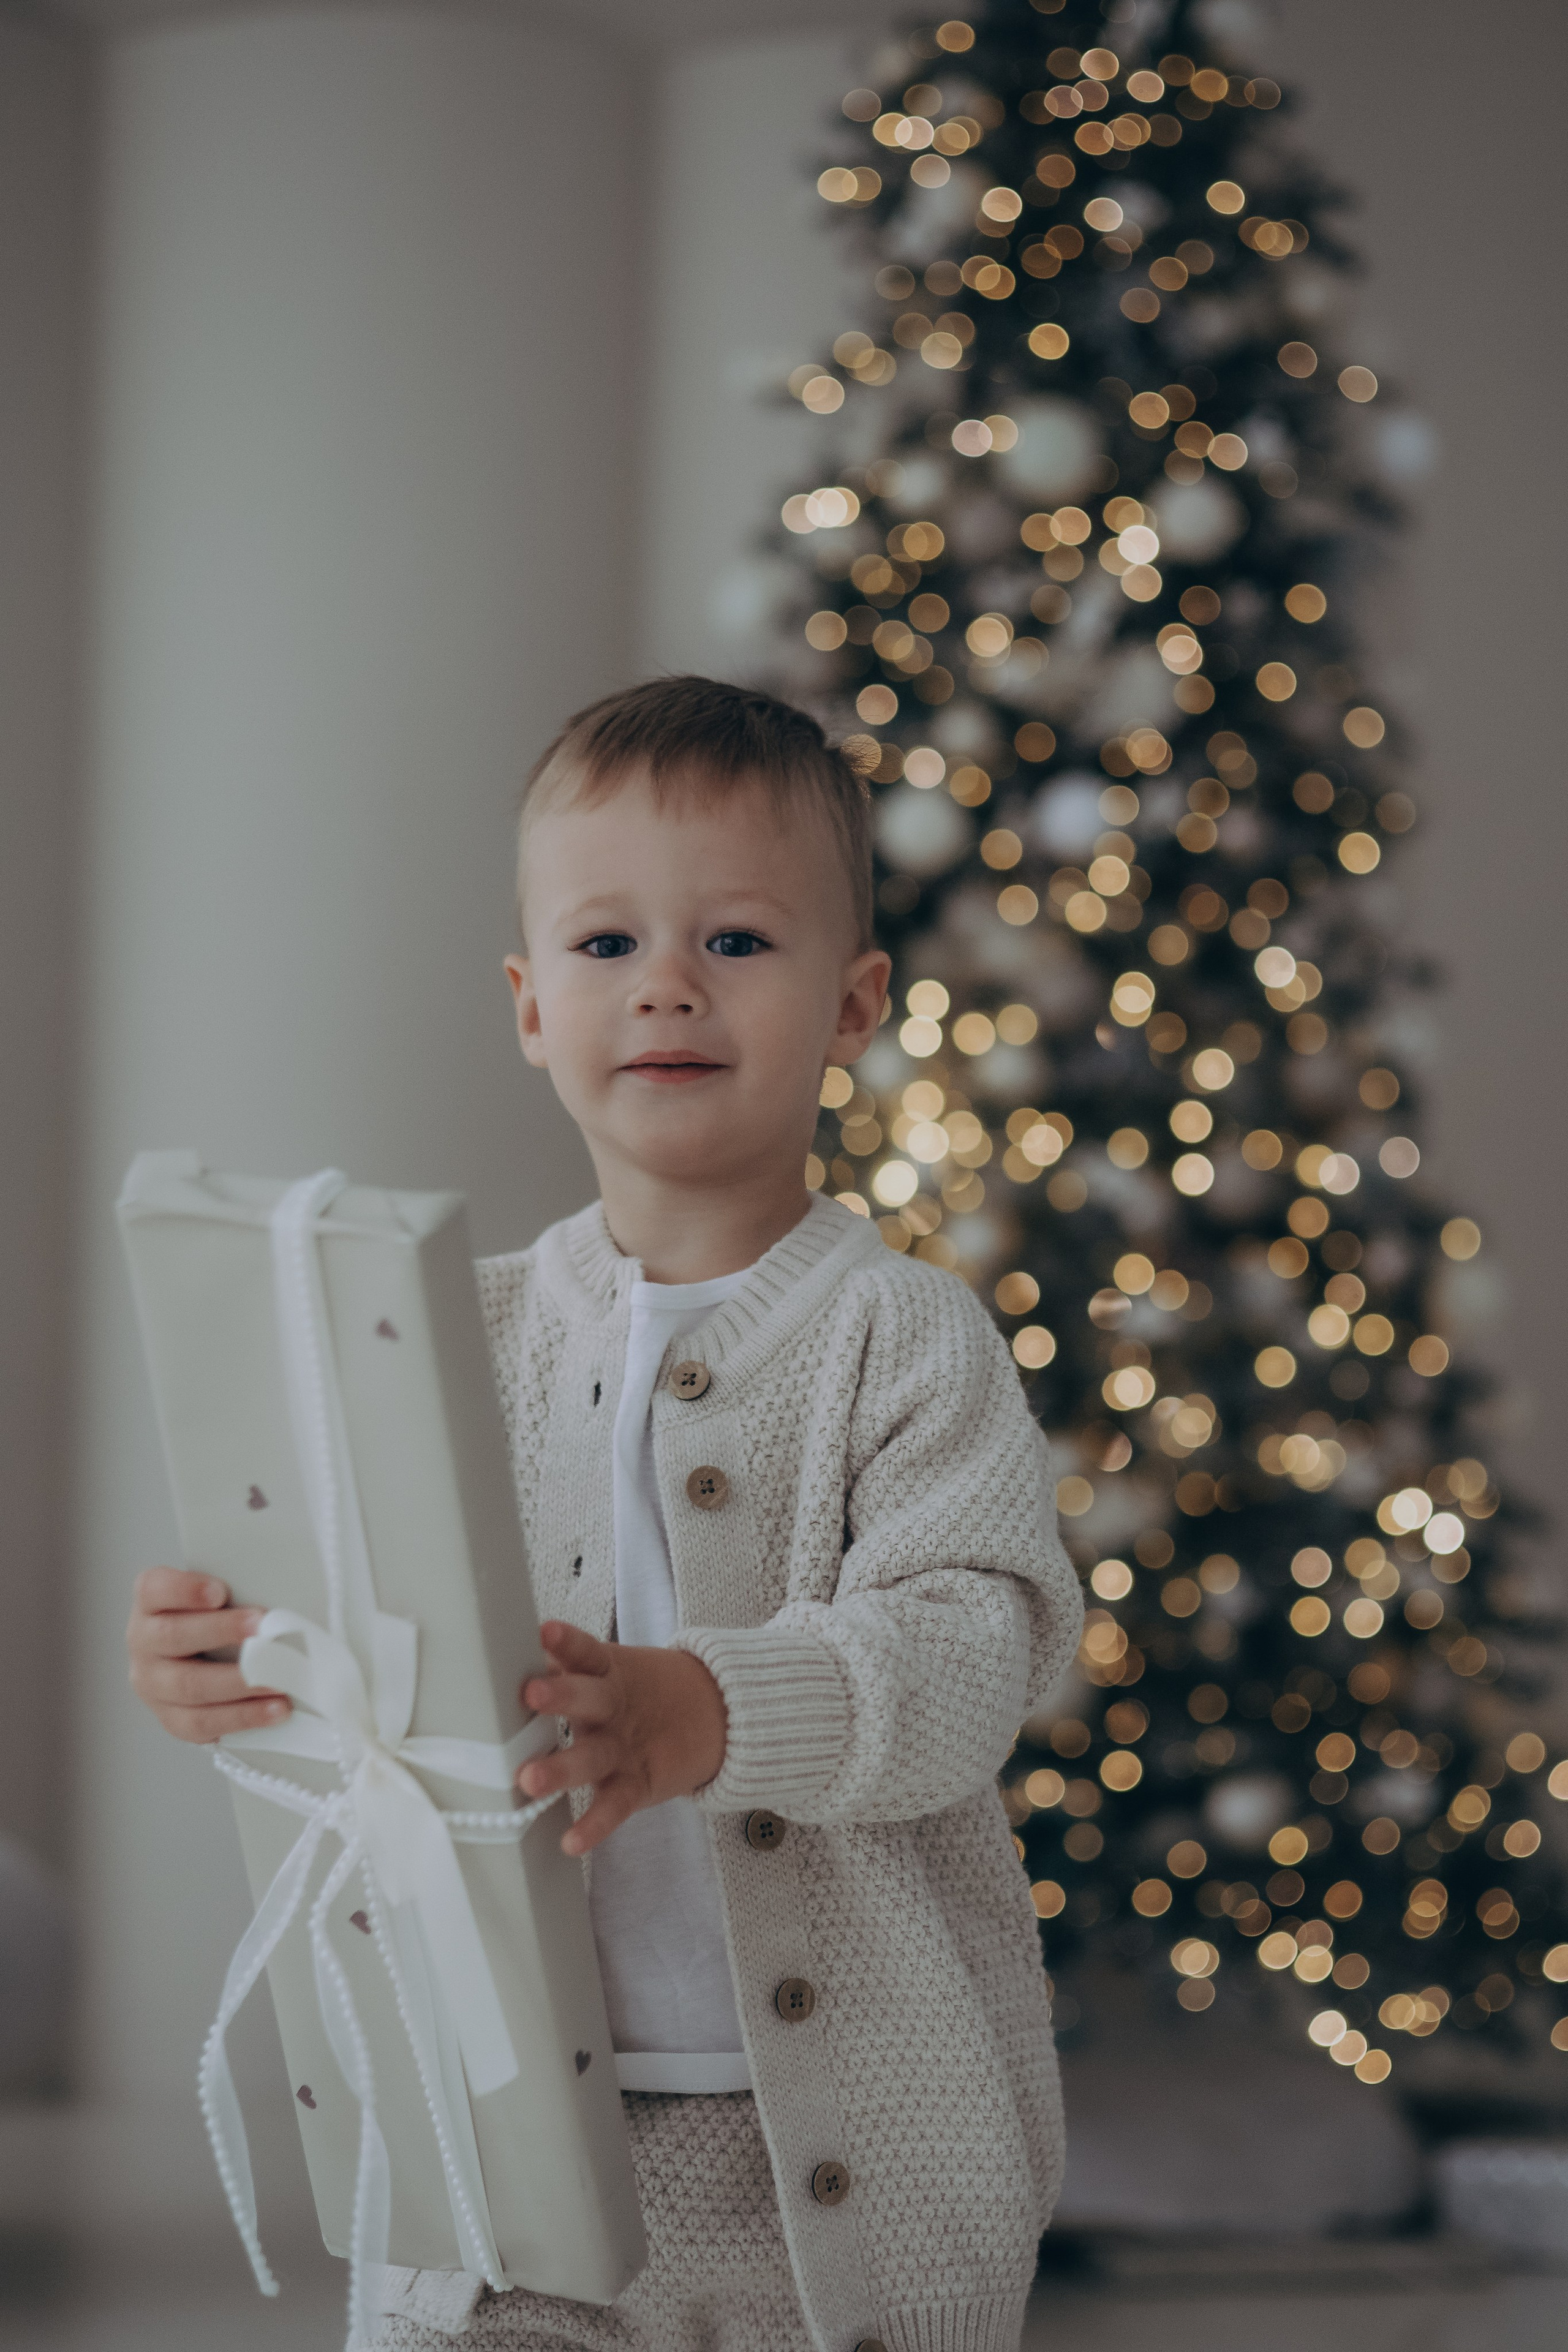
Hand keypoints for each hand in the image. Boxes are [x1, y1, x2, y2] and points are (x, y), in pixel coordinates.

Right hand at [127, 1566, 291, 1742]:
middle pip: (174, 1636)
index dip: (184, 1589)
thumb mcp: (222, 1599)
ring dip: (238, 1682)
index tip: (220, 1592)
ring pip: (189, 1685)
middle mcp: (143, 1642)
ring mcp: (152, 1684)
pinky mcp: (172, 1718)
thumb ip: (239, 1592)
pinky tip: (275, 1710)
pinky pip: (202, 1722)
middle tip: (262, 1629)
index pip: (153, 1589)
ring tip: (277, 1681)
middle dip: (221, 1631)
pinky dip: (243, 1716)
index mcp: (151, 1603)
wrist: (207, 1661)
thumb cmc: (221, 1619)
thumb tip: (282, 1596)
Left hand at [517, 1622, 726, 1856]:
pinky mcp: (637, 1784)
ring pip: (593, 1757)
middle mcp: (614, 1706)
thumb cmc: (633, 1691)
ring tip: (530, 1780)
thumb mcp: (607, 1670)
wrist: (711, 1714)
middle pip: (589, 1698)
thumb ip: (562, 1667)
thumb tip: (501, 1656)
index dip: (567, 1642)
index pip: (586, 1651)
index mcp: (606, 1671)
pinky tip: (571, 1843)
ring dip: (562, 1768)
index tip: (545, 1631)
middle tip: (531, 1694)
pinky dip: (595, 1825)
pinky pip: (615, 1806)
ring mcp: (626, 1746)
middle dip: (561, 1695)